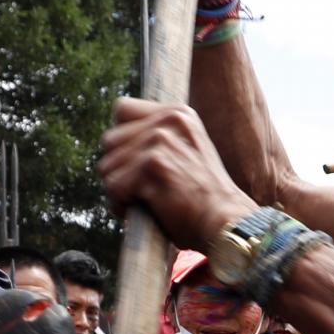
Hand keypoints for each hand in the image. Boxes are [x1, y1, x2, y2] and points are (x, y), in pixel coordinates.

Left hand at [98, 97, 257, 249]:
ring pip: (107, 166)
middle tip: (141, 189)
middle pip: (109, 140)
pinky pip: (112, 187)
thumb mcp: (188, 152)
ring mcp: (159, 142)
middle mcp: (168, 121)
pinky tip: (145, 211)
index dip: (122, 141)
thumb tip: (113, 140)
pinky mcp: (151, 166)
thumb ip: (159, 139)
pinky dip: (122, 206)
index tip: (139, 164)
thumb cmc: (204, 199)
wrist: (226, 223)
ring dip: (119, 191)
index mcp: (178, 114)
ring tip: (145, 201)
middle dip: (117, 169)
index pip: (122, 110)